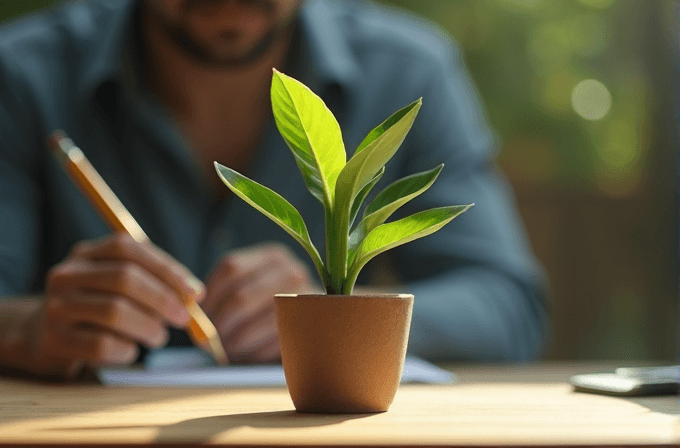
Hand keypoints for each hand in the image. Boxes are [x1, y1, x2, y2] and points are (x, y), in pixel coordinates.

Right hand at [25, 233, 204, 377]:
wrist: (45, 336)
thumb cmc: (99, 307)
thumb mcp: (120, 286)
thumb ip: (157, 281)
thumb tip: (195, 293)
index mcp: (86, 254)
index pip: (127, 248)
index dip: (166, 269)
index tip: (194, 292)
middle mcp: (66, 275)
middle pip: (123, 278)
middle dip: (162, 299)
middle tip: (183, 318)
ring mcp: (56, 307)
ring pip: (114, 312)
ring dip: (149, 327)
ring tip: (158, 336)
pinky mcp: (54, 341)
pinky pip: (102, 345)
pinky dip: (127, 349)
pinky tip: (130, 349)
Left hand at [202, 242, 320, 362]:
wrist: (315, 320)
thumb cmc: (273, 305)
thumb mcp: (254, 286)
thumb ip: (228, 292)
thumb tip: (194, 316)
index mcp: (273, 256)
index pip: (231, 268)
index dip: (209, 296)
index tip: (198, 317)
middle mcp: (291, 271)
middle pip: (240, 298)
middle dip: (218, 325)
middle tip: (207, 342)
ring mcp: (304, 299)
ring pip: (252, 325)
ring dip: (233, 343)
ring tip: (225, 351)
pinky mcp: (309, 328)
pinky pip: (268, 344)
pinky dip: (253, 353)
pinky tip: (247, 354)